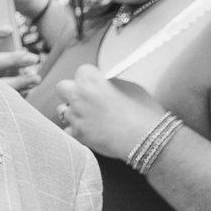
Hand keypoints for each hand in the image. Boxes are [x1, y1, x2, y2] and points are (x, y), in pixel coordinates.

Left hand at [44, 67, 164, 165]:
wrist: (148, 140)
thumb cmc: (144, 112)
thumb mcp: (130, 87)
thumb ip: (111, 83)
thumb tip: (103, 83)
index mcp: (91, 81)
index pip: (81, 71)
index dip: (91, 77)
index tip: (97, 83)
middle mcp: (79, 97)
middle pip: (62, 88)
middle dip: (72, 91)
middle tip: (86, 97)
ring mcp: (76, 117)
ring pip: (63, 110)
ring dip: (73, 111)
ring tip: (90, 116)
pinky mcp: (78, 136)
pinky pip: (68, 129)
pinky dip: (76, 130)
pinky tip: (90, 130)